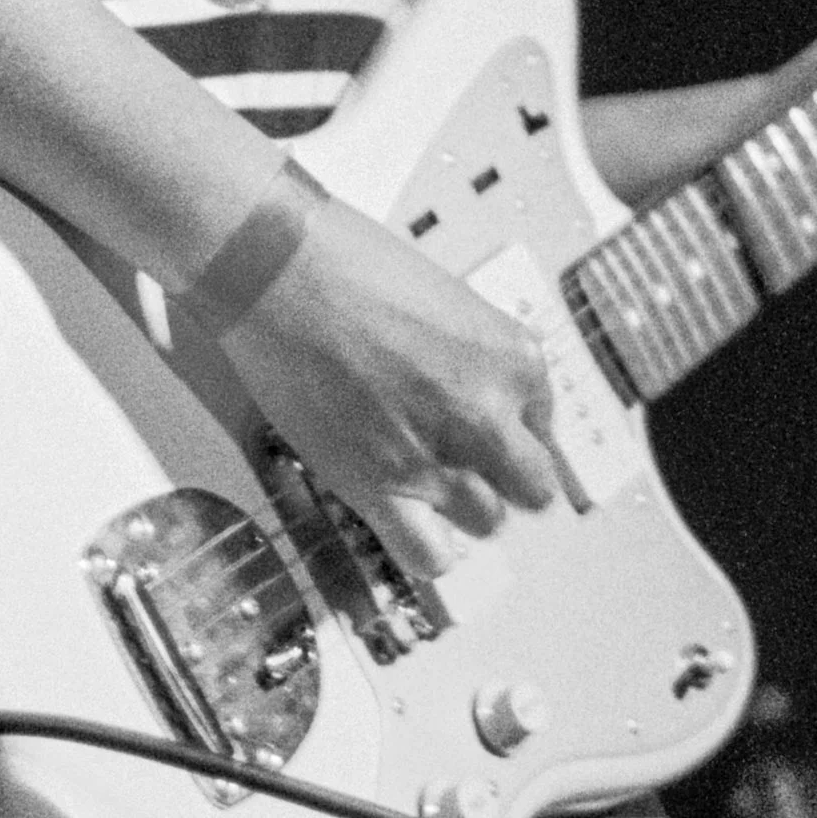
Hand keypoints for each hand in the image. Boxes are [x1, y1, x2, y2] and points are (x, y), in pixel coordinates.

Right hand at [216, 194, 560, 582]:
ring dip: (462, 505)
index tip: (480, 414)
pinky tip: (409, 523)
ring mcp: (435, 456)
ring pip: (488, 522)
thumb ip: (474, 355)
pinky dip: (427, 550)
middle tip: (469, 458)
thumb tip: (480, 392)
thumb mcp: (444, 297)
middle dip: (504, 475)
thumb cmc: (347, 261)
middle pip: (534, 487)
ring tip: (425, 477)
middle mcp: (487, 413)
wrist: (273, 268)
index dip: (509, 420)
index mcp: (514, 357)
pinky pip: (430, 556)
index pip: (544, 422)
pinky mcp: (379, 487)